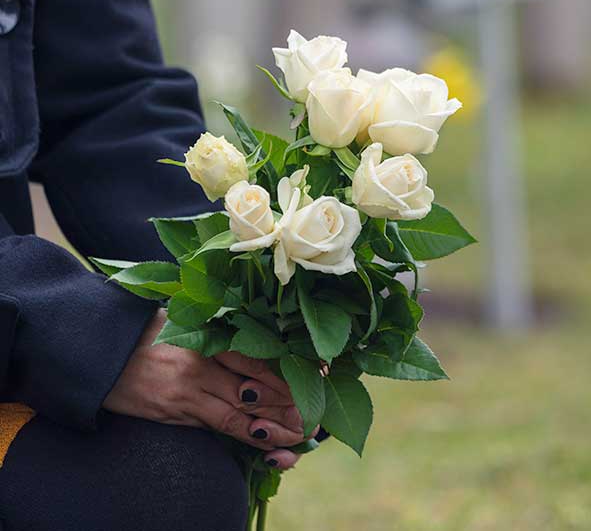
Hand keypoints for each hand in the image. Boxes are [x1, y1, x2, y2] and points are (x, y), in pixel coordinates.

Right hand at [103, 310, 305, 468]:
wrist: (97, 350)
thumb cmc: (146, 328)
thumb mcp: (186, 319)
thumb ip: (220, 332)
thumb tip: (260, 342)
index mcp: (209, 334)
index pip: (259, 355)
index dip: (291, 368)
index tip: (320, 373)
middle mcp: (202, 364)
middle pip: (257, 386)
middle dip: (291, 403)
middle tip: (318, 415)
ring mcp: (187, 392)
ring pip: (241, 413)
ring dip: (274, 426)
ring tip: (302, 435)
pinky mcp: (174, 413)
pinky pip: (217, 428)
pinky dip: (246, 436)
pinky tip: (268, 444)